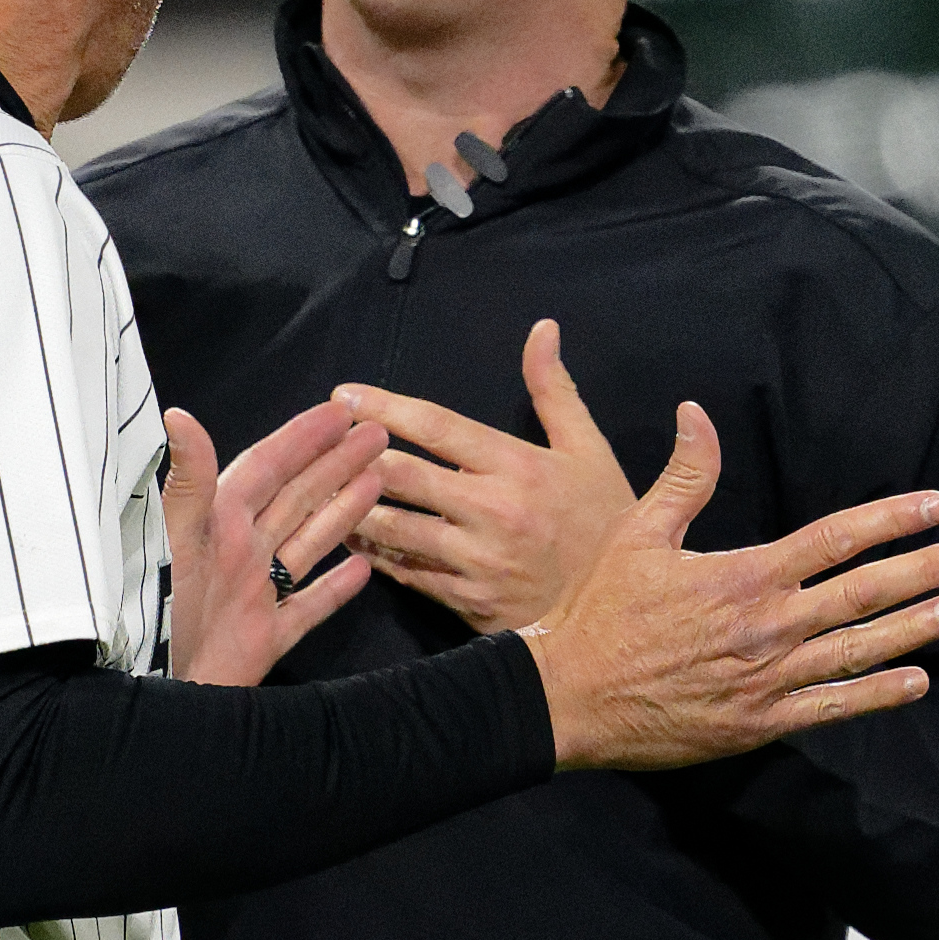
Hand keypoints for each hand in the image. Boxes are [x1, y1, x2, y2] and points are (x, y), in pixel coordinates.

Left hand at [162, 402, 387, 686]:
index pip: (268, 466)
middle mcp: (240, 551)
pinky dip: (335, 589)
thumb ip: (186, 481)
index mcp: (218, 523)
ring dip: (343, 511)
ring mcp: (255, 594)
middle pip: (298, 496)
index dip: (303, 438)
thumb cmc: (150, 613)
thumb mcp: (168, 539)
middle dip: (336, 464)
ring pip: (309, 542)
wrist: (145, 691)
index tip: (340, 411)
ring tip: (378, 479)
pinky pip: (308, 607)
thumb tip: (180, 416)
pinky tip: (363, 568)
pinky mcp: (264, 638)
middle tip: (376, 436)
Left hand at [335, 318, 636, 634]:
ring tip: (322, 488)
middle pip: (403, 475)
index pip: (438, 426)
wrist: (618, 610)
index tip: (344, 395)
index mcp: (519, 466)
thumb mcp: (587, 449)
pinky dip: (376, 553)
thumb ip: (553, 390)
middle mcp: (494, 511)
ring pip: (395, 528)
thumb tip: (542, 329)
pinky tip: (353, 537)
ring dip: (353, 506)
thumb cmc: (603, 520)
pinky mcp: (468, 603)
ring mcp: (478, 561)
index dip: (384, 407)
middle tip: (320, 441)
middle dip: (355, 455)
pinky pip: (407, 573)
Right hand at [521, 401, 938, 769]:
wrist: (570, 696)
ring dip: (914, 628)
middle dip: (924, 571)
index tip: (937, 506)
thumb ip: (683, 477)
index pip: (836, 539)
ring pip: (858, 648)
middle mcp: (767, 626)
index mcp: (744, 574)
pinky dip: (877, 694)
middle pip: (864, 593)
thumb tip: (696, 414)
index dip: (892, 519)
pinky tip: (915, 682)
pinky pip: (832, 708)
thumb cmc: (600, 612)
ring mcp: (768, 679)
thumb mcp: (637, 533)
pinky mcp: (759, 723)